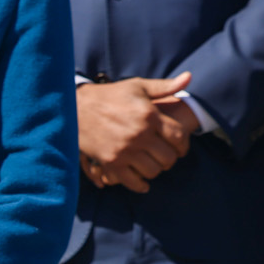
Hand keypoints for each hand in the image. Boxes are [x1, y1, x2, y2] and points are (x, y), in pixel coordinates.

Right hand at [76, 74, 192, 192]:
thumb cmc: (108, 96)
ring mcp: (125, 150)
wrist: (73, 107)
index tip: (180, 148)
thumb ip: (164, 86)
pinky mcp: (110, 161)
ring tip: (152, 165)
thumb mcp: (137, 86)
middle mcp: (139, 134)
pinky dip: (140, 185)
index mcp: (149, 115)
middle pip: (168, 157)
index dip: (183, 145)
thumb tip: (189, 77)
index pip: (179, 136)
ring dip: (155, 170)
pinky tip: (143, 183)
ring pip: (153, 170)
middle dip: (170, 159)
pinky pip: (132, 181)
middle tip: (165, 157)